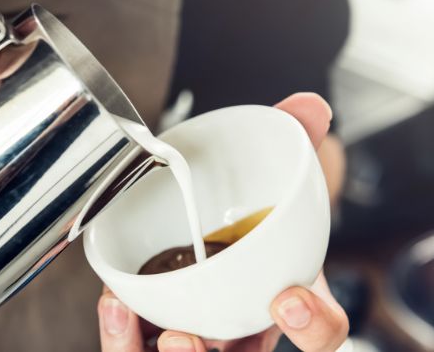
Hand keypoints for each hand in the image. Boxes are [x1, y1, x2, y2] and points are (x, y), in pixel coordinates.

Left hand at [98, 93, 348, 351]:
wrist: (224, 214)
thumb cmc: (254, 208)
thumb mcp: (277, 174)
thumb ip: (295, 139)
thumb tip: (309, 105)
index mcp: (290, 301)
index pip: (319, 335)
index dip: (313, 328)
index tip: (288, 298)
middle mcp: (248, 328)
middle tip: (185, 337)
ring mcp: (207, 332)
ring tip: (124, 311)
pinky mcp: (161, 326)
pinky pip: (140, 347)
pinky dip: (123, 333)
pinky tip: (113, 302)